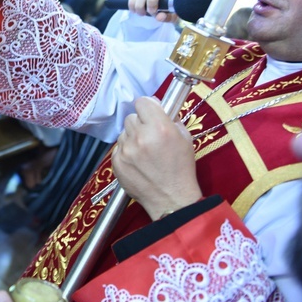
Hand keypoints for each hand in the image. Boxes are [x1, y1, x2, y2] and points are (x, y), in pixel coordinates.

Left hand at [112, 96, 201, 220]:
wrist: (171, 199)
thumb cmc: (181, 168)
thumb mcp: (185, 138)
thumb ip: (171, 119)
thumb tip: (157, 105)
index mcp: (159, 127)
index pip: (142, 102)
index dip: (148, 107)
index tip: (151, 114)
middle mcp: (140, 136)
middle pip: (132, 117)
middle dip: (141, 124)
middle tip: (150, 136)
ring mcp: (126, 150)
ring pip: (124, 133)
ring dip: (132, 138)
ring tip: (144, 153)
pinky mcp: (116, 162)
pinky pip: (118, 148)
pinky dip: (126, 152)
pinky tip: (137, 162)